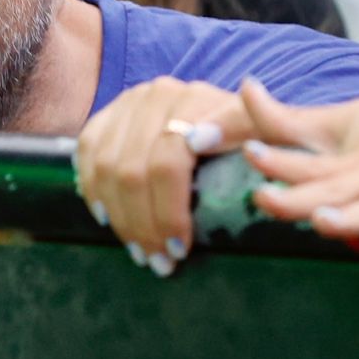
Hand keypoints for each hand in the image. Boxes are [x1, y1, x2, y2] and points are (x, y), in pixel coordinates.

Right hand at [73, 77, 245, 275]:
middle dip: (145, 225)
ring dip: (120, 218)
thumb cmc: (254, 141)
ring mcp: (129, 103)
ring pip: (106, 167)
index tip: (181, 250)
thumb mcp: (271, 135)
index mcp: (196, 100)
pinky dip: (93, 190)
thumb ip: (258, 126)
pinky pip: (87, 154)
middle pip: (133, 170)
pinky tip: (108, 220)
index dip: (169, 211)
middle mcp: (157, 95)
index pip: (169, 163)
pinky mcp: (108, 115)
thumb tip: (199, 139)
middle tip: (161, 263)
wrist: (228, 117)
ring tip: (141, 253)